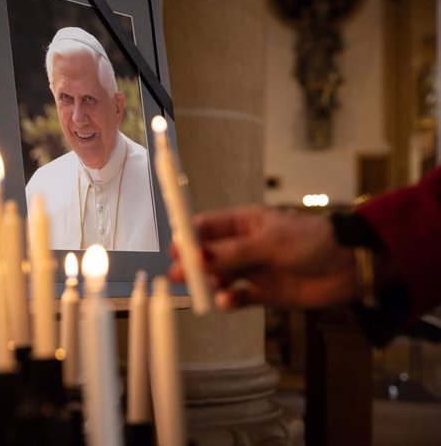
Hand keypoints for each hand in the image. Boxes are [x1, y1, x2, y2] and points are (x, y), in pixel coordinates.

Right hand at [168, 206, 359, 309]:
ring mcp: (253, 269)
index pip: (207, 227)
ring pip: (220, 276)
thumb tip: (197, 256)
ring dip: (211, 282)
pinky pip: (238, 297)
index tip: (174, 249)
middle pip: (209, 254)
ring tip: (209, 289)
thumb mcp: (269, 243)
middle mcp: (245, 245)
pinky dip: (230, 300)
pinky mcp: (264, 293)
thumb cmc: (312, 242)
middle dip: (193, 264)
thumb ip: (232, 252)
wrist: (350, 267)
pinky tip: (228, 301)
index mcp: (245, 223)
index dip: (189, 237)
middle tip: (177, 275)